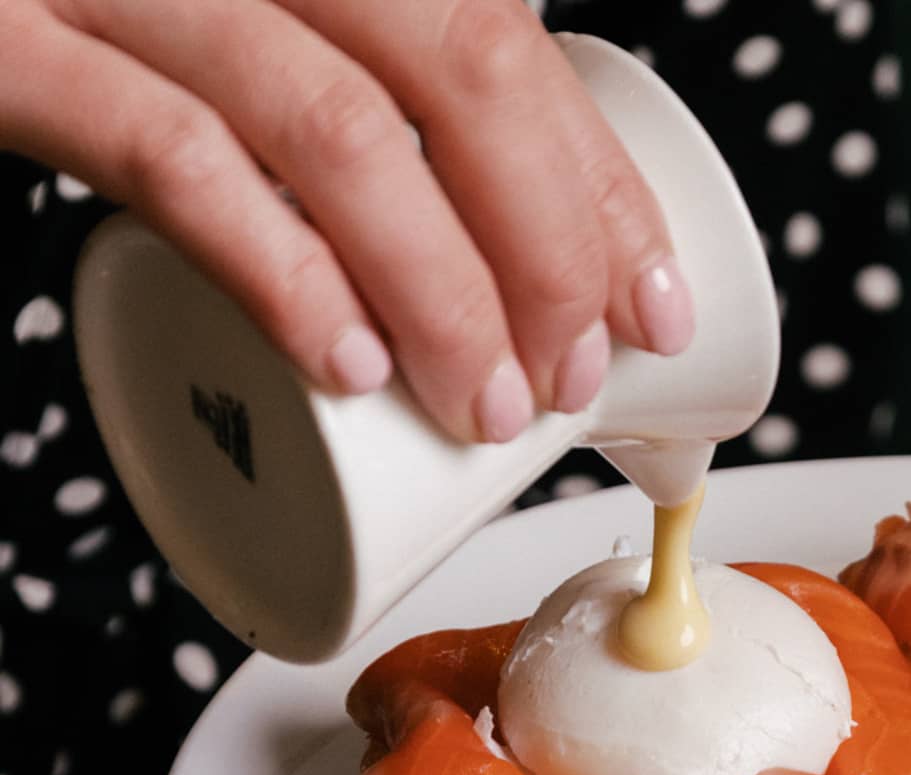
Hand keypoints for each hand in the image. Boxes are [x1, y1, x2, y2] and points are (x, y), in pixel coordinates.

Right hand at [2, 0, 694, 441]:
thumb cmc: (100, 18)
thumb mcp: (247, 36)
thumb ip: (352, 103)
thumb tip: (496, 272)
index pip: (506, 45)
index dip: (600, 188)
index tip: (654, 308)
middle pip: (460, 75)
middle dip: (547, 251)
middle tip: (570, 379)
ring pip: (339, 128)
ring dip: (442, 292)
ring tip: (483, 407)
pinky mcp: (12, 42)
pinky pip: (173, 159)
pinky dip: (283, 271)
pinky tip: (350, 365)